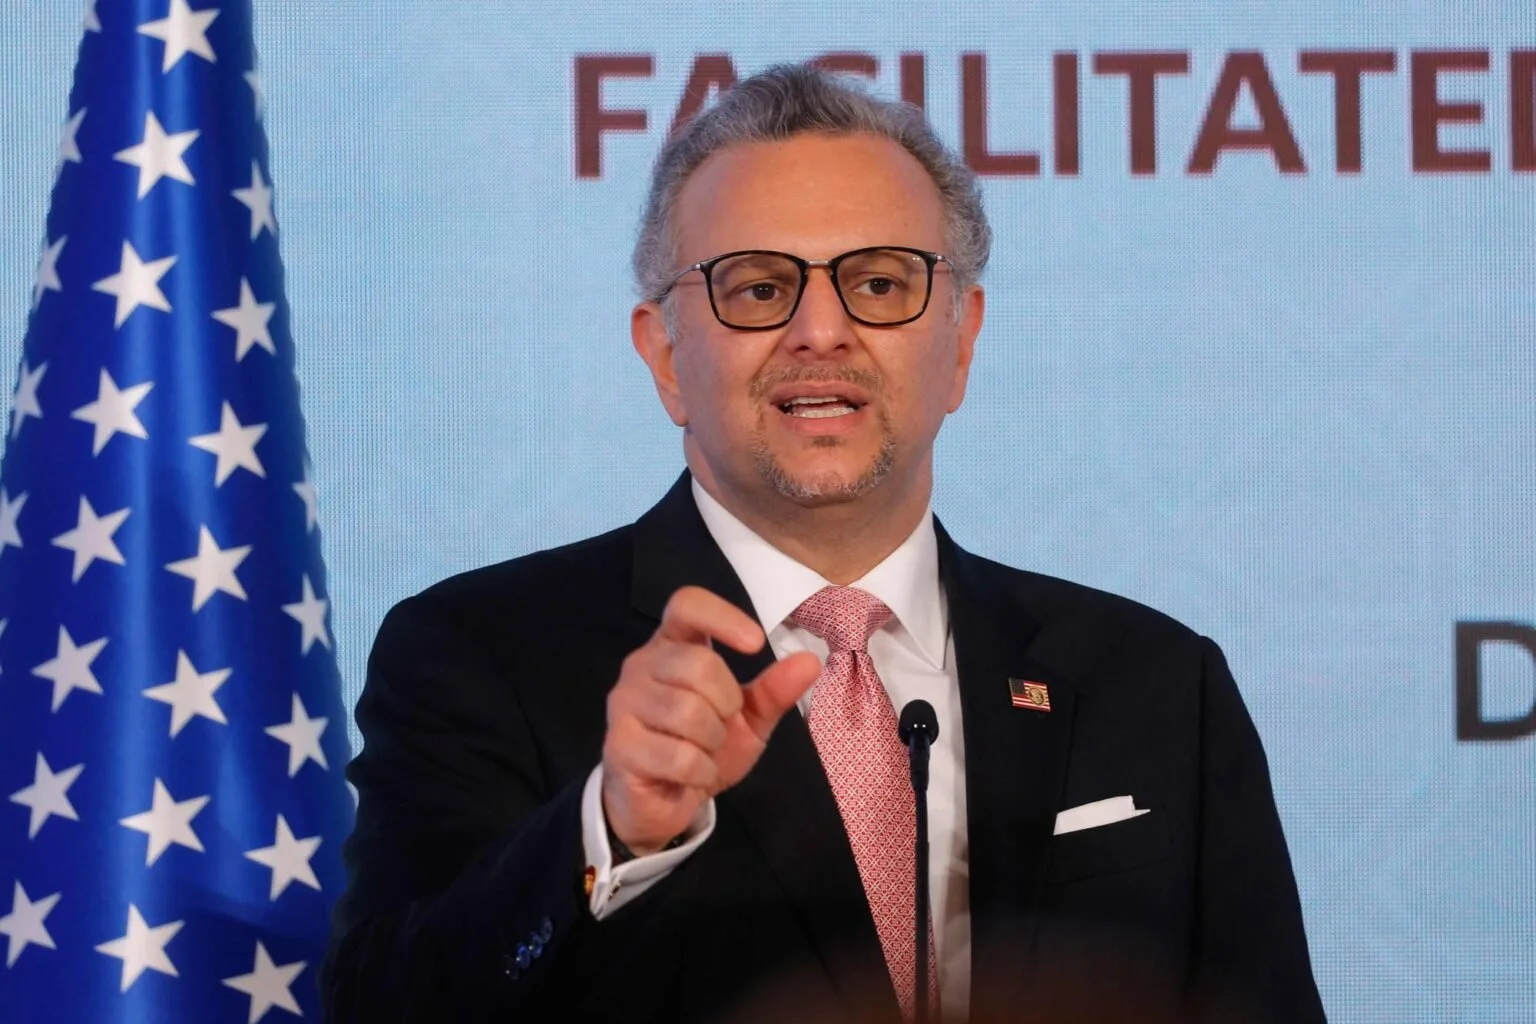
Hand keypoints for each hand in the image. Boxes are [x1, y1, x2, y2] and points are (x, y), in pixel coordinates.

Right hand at [601, 585, 820, 854]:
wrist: (663, 801)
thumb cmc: (702, 746)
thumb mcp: (748, 718)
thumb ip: (774, 690)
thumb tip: (811, 660)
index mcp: (672, 646)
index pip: (687, 605)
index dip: (722, 616)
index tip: (755, 643)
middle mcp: (641, 665)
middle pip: (699, 663)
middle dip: (727, 702)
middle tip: (721, 724)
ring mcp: (624, 704)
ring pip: (688, 712)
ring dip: (712, 741)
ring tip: (703, 750)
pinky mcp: (618, 745)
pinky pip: (679, 756)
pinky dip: (700, 772)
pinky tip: (692, 775)